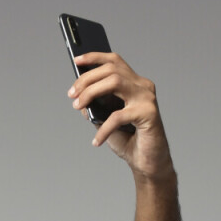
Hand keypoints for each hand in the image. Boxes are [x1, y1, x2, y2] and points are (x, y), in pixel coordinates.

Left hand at [68, 51, 174, 180]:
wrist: (147, 163)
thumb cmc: (128, 141)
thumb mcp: (105, 121)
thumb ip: (95, 107)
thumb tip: (78, 96)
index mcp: (133, 84)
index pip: (114, 61)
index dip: (95, 57)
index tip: (76, 60)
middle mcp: (142, 86)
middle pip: (111, 69)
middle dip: (87, 79)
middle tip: (71, 94)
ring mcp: (147, 98)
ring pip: (115, 81)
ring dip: (91, 92)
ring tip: (78, 106)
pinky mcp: (149, 113)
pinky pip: (118, 116)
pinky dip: (104, 128)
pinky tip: (96, 140)